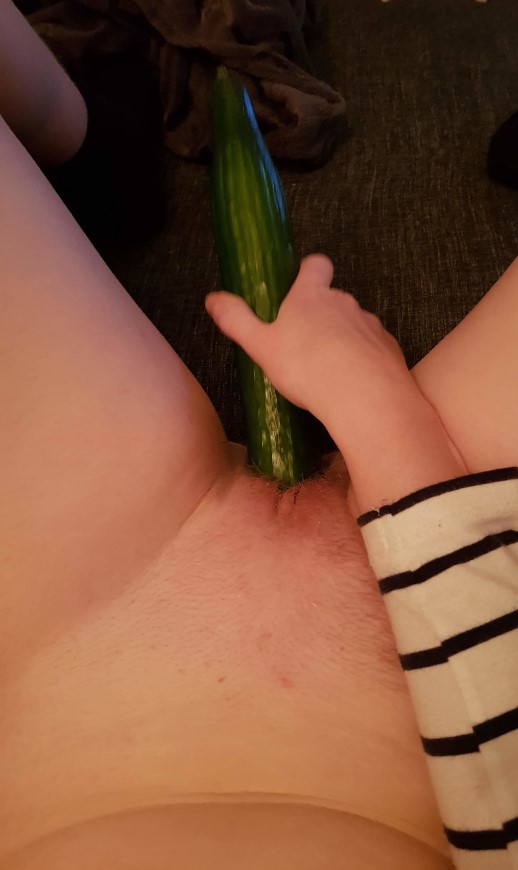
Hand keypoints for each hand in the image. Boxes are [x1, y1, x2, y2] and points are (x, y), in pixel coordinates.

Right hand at [205, 254, 414, 426]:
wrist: (364, 396)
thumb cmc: (306, 367)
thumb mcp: (261, 346)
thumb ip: (236, 320)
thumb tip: (212, 298)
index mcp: (311, 296)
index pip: (315, 264)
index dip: (309, 270)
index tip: (300, 284)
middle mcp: (344, 303)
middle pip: (334, 299)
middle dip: (321, 316)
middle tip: (304, 345)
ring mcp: (370, 325)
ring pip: (354, 325)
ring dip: (343, 340)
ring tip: (328, 372)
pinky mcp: (389, 348)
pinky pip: (373, 349)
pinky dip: (363, 361)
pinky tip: (352, 385)